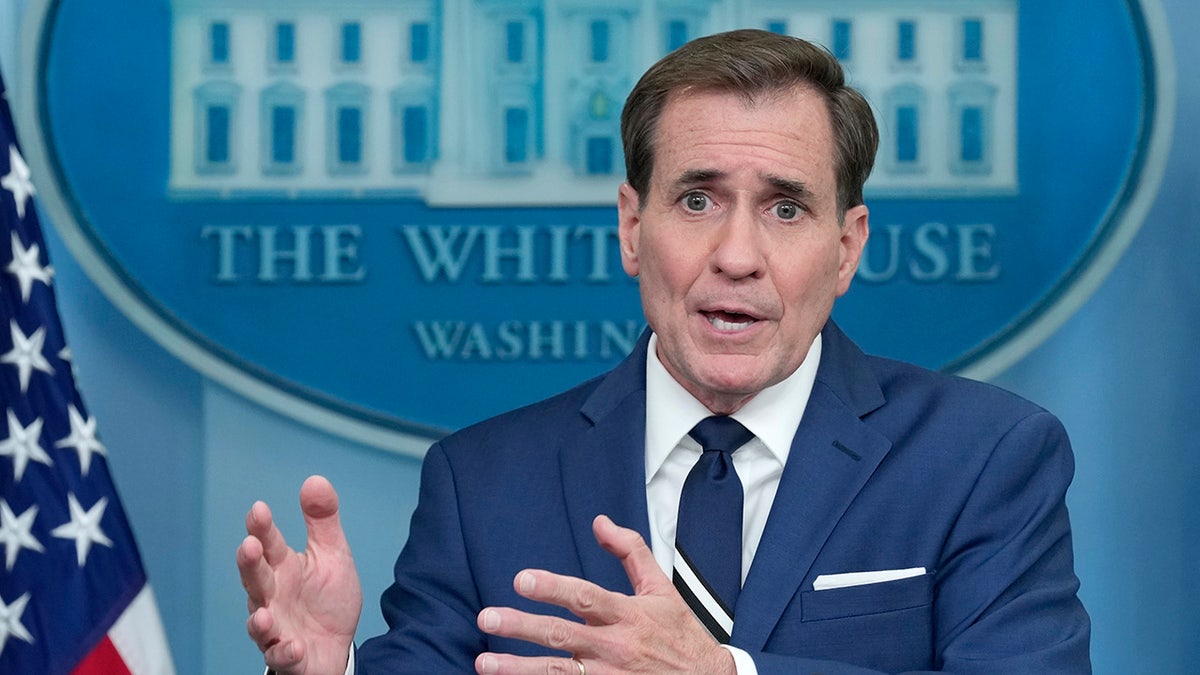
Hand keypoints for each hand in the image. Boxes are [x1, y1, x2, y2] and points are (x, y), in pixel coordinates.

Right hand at [237, 475, 362, 674]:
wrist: (336, 646)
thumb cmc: (327, 598)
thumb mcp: (332, 555)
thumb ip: (322, 520)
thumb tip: (314, 479)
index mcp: (282, 569)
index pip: (269, 545)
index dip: (262, 528)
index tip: (259, 509)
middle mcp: (272, 597)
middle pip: (255, 580)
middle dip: (250, 564)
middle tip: (249, 546)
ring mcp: (277, 629)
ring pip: (260, 625)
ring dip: (259, 621)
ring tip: (262, 615)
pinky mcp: (288, 657)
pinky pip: (282, 657)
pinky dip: (285, 653)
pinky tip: (294, 645)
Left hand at [473, 515, 735, 674]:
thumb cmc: (680, 633)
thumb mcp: (661, 589)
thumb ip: (630, 551)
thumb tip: (599, 521)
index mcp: (629, 615)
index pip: (585, 597)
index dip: (553, 588)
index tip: (521, 580)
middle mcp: (617, 648)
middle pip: (562, 636)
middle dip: (522, 627)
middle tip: (488, 616)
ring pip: (557, 674)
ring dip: (518, 669)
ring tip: (484, 662)